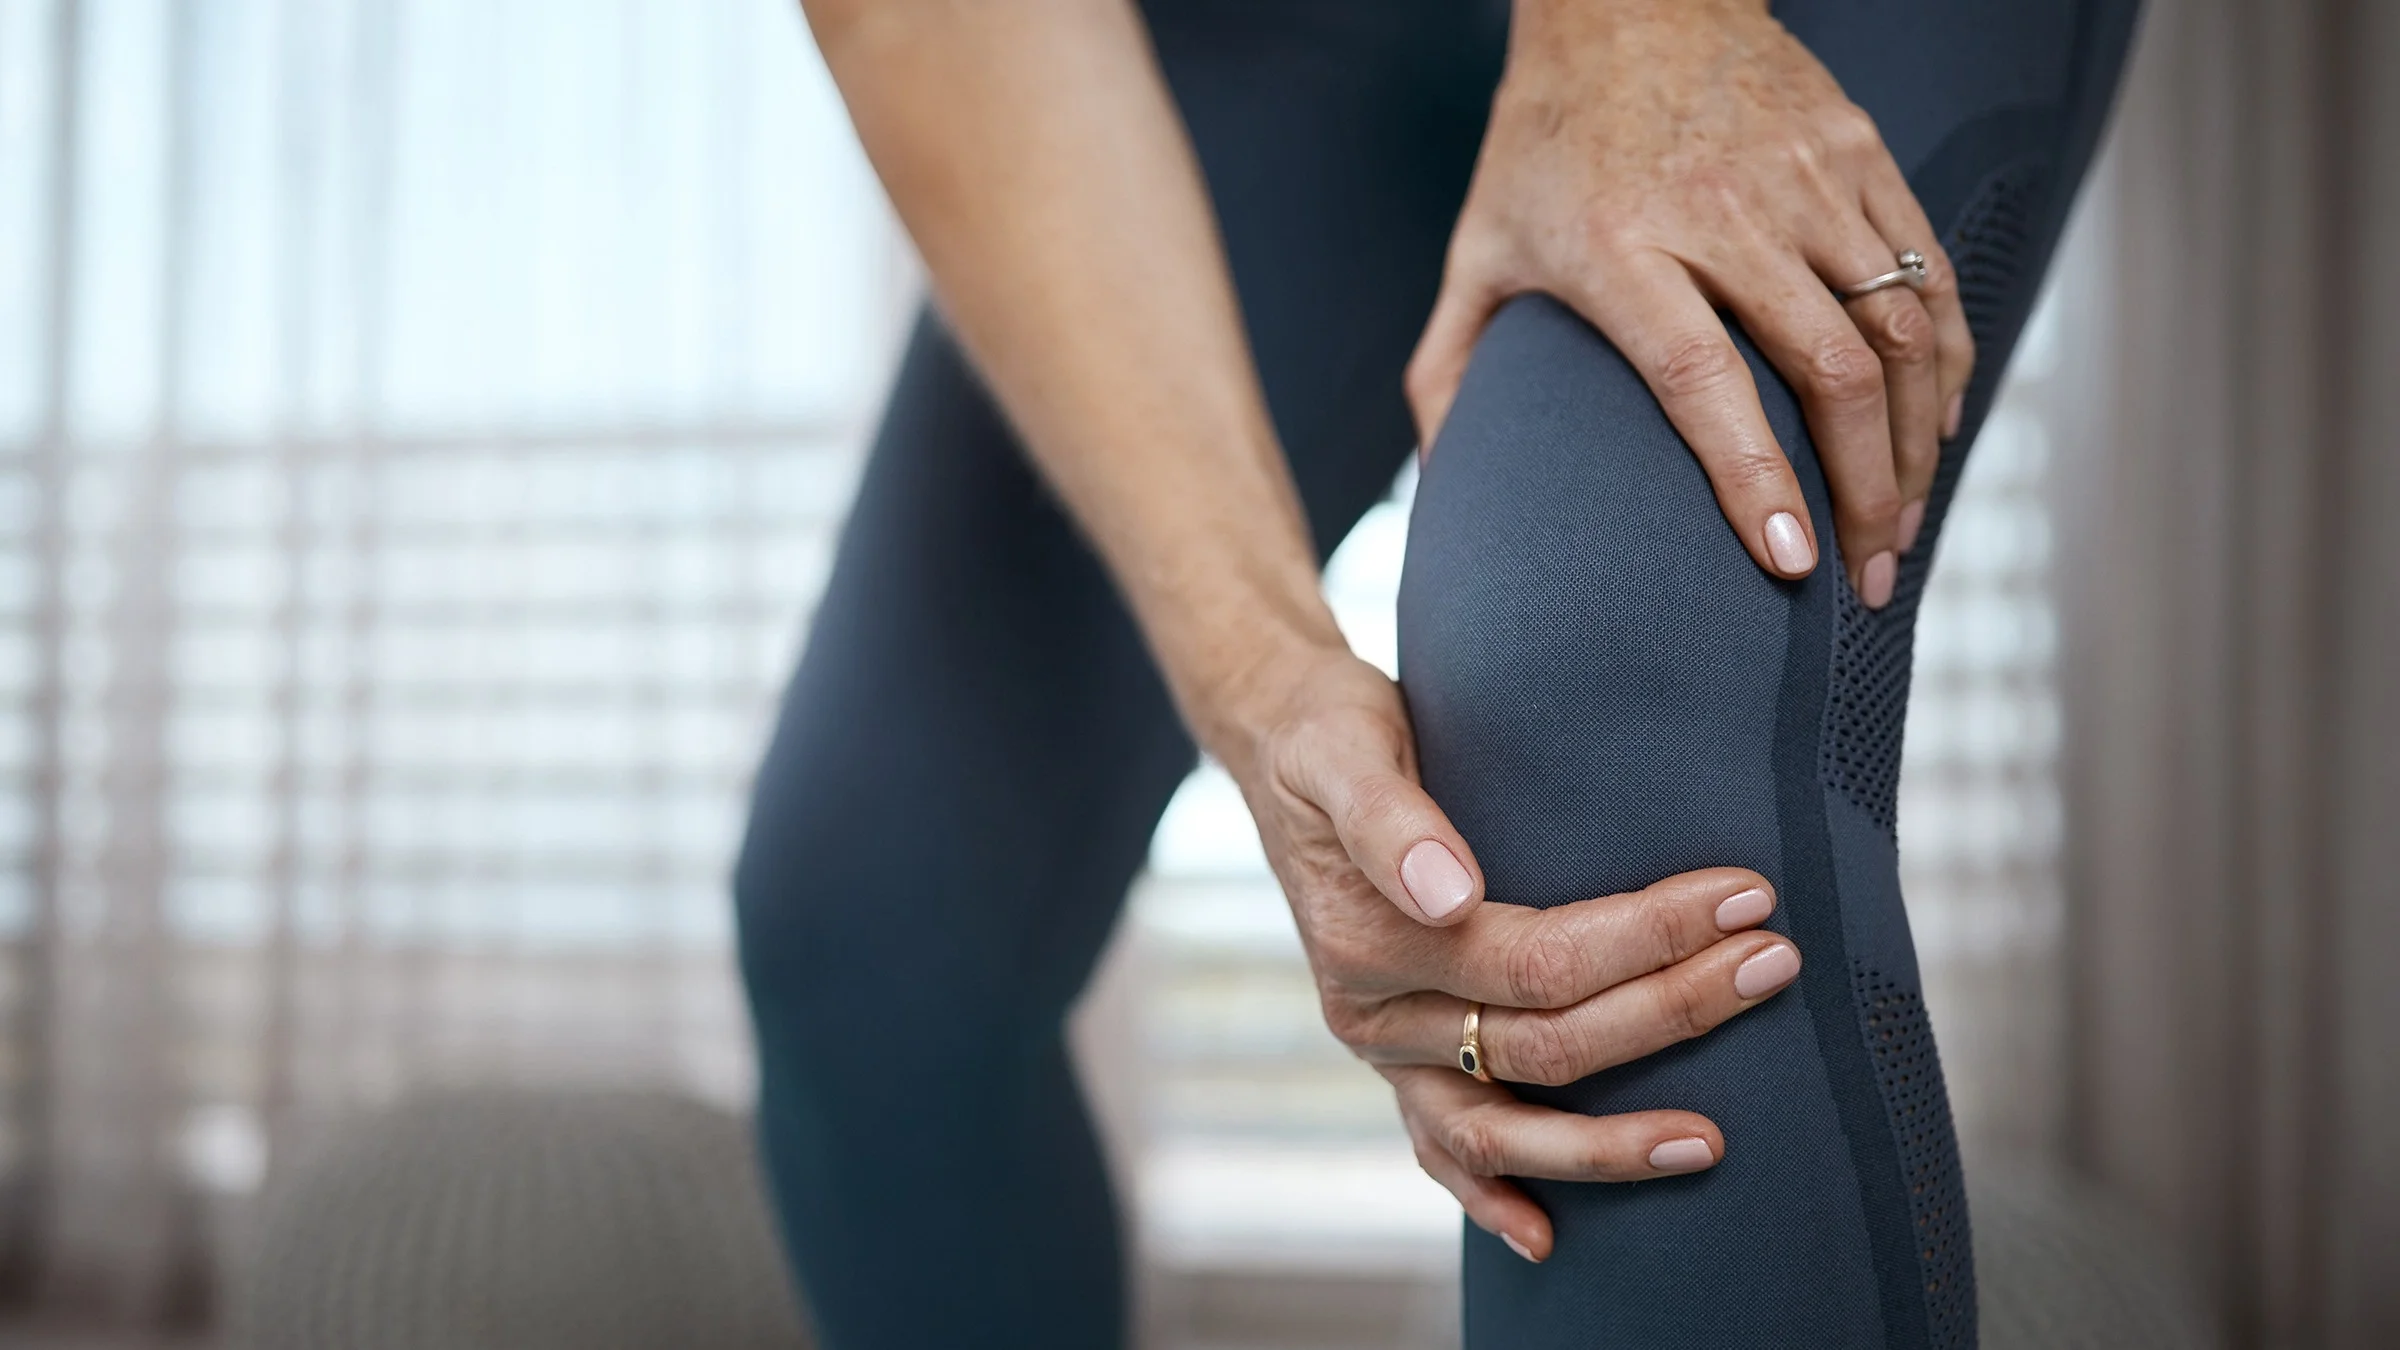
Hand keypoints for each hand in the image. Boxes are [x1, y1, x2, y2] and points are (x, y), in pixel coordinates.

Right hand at [1221, 648, 1802, 1260]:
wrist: (1279, 743)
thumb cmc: (1328, 735)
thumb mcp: (1343, 748)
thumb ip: (1389, 820)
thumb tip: (1448, 891)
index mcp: (1369, 942)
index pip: (1536, 960)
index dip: (1646, 936)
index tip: (1744, 896)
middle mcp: (1375, 1014)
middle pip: (1545, 1044)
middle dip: (1670, 1011)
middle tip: (1775, 962)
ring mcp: (1386, 1051)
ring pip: (1504, 1128)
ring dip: (1608, 1144)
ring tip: (1711, 1144)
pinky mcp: (1399, 1060)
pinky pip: (1444, 1151)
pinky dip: (1492, 1199)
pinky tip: (1548, 1240)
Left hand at [1406, 0, 1973, 605]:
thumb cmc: (1543, 140)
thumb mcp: (1477, 252)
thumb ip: (1450, 371)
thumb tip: (1440, 486)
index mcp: (1620, 246)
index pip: (1703, 380)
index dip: (1754, 477)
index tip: (1791, 562)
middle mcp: (1723, 211)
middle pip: (1828, 369)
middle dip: (1866, 491)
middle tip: (1870, 579)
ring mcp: (1806, 176)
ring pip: (1898, 328)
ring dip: (1917, 442)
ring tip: (1905, 525)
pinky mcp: (1860, 150)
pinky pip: (1928, 271)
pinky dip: (1946, 360)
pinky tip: (1936, 428)